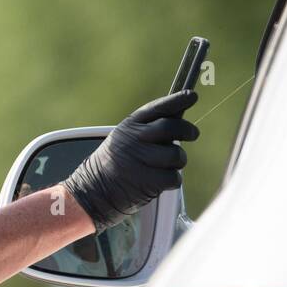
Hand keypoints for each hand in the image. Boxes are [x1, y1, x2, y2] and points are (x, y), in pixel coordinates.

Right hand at [63, 90, 199, 232]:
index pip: (158, 108)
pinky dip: (172, 180)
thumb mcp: (123, 138)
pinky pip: (174, 177)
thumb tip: (178, 122)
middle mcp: (135, 139)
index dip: (177, 100)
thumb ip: (148, 128)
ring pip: (177, 155)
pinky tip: (159, 181)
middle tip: (193, 134)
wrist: (93, 190)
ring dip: (177, 161)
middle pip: (172, 127)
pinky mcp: (148, 181)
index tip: (191, 96)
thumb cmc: (114, 163)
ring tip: (164, 166)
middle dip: (188, 130)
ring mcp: (141, 159)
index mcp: (130, 126)